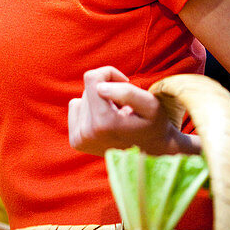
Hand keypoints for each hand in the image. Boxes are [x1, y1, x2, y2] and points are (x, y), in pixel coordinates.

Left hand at [68, 66, 198, 155]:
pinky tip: (106, 124)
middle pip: (88, 89)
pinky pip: (75, 108)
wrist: (153, 155)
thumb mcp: (151, 105)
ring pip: (82, 99)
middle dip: (107, 91)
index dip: (110, 74)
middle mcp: (86, 133)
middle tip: (125, 108)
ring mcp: (79, 139)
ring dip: (100, 102)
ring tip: (118, 118)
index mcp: (103, 123)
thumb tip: (99, 87)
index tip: (126, 84)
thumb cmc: (154, 126)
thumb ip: (127, 93)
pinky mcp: (76, 141)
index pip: (92, 78)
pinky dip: (90, 110)